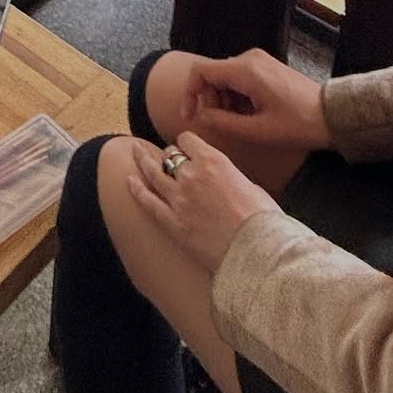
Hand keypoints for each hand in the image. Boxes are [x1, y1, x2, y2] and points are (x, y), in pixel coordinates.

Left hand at [127, 132, 280, 274]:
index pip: (188, 141)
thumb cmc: (264, 221)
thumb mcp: (253, 188)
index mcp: (213, 161)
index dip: (186, 143)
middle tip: (168, 159)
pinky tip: (129, 181)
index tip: (186, 147)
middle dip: (170, 156)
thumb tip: (229, 182)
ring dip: (142, 160)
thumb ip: (232, 179)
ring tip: (135, 151)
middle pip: (170, 155)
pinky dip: (136, 189)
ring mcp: (179, 198)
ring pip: (153, 172)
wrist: (257, 251)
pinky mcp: (172, 223)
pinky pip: (148, 202)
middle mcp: (191, 174)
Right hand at [176, 49, 331, 155]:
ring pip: (225, 77)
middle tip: (219, 125)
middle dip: (209, 100)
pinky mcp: (266, 67)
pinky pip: (239, 77)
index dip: (189, 94)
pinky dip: (236, 96)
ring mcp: (258, 60)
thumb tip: (201, 117)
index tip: (190, 116)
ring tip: (238, 123)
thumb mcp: (258, 130)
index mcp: (244, 70)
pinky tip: (249, 115)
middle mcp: (249, 58)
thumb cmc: (298, 124)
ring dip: (223, 100)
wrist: (332, 115)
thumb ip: (224, 123)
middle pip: (212, 75)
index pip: (200, 72)